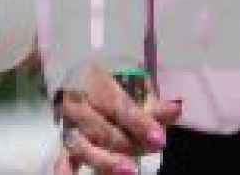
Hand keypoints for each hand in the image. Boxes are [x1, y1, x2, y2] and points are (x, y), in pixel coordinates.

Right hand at [50, 63, 180, 174]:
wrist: (80, 74)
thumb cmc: (112, 77)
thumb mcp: (134, 83)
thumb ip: (153, 102)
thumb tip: (176, 110)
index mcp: (94, 79)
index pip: (117, 104)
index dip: (139, 122)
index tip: (158, 138)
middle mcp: (76, 101)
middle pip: (99, 127)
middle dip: (126, 143)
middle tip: (151, 150)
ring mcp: (67, 122)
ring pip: (82, 145)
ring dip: (104, 160)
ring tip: (127, 171)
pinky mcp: (65, 139)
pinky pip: (63, 158)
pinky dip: (66, 170)